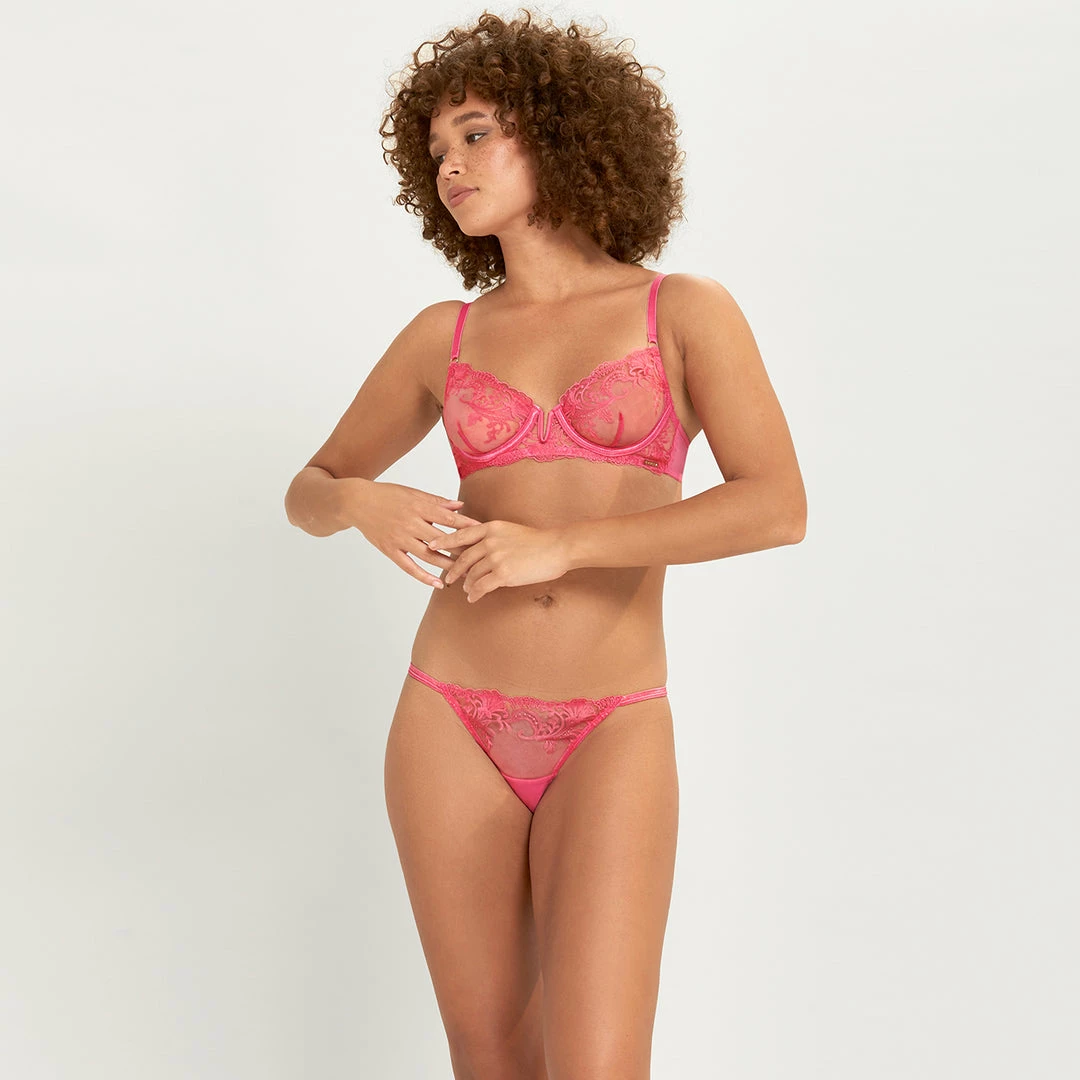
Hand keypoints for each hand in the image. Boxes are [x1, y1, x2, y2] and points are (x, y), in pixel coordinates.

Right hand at [348, 480, 481, 589]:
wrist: (357, 502)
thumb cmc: (387, 495)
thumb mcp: (413, 493)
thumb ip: (436, 502)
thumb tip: (460, 506)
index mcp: (418, 507)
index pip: (448, 519)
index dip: (466, 526)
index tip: (483, 533)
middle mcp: (410, 524)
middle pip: (441, 540)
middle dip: (461, 549)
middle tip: (479, 558)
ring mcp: (400, 539)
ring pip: (428, 556)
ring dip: (447, 565)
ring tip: (464, 573)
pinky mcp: (390, 550)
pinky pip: (409, 566)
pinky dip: (423, 576)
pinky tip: (438, 583)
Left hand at [427, 519, 571, 601]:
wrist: (557, 548)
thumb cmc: (538, 541)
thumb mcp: (511, 531)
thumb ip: (493, 537)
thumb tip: (478, 549)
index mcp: (491, 528)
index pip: (461, 534)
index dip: (444, 541)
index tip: (432, 546)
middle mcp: (490, 541)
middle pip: (463, 558)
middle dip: (453, 569)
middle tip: (449, 578)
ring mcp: (496, 558)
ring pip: (472, 574)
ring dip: (467, 584)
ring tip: (466, 589)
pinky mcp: (503, 574)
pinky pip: (481, 586)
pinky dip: (475, 593)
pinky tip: (473, 597)